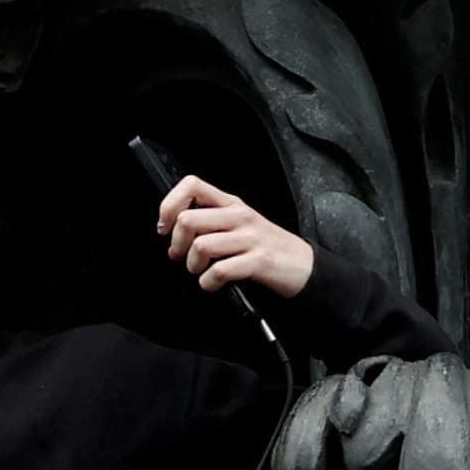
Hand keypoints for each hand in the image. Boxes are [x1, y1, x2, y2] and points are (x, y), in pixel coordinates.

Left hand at [156, 177, 316, 297]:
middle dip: (176, 245)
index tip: (166, 226)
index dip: (170, 205)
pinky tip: (213, 284)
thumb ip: (210, 221)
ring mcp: (250, 238)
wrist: (303, 266)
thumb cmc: (266, 247)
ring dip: (193, 266)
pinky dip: (209, 283)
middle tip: (182, 257)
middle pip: (188, 220)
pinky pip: (220, 271)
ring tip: (201, 272)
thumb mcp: (239, 224)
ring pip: (201, 246)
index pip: (191, 185)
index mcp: (231, 203)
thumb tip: (173, 230)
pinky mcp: (259, 261)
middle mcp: (239, 216)